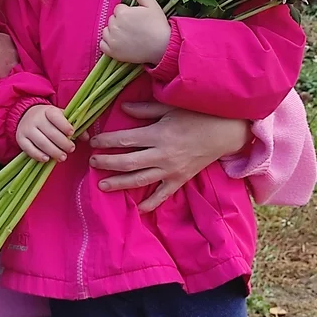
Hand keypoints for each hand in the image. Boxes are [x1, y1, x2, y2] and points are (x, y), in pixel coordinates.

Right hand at [17, 104, 75, 162]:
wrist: (26, 116)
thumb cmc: (48, 119)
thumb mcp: (60, 118)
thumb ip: (73, 126)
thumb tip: (86, 137)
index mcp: (47, 111)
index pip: (56, 117)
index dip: (64, 125)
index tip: (72, 133)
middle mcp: (36, 119)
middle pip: (50, 132)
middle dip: (63, 143)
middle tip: (71, 149)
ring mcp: (27, 129)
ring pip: (41, 142)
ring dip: (53, 151)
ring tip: (63, 157)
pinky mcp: (20, 139)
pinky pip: (29, 149)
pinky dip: (38, 155)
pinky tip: (47, 159)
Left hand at [89, 103, 250, 211]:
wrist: (225, 132)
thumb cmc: (197, 115)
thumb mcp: (169, 108)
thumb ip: (144, 109)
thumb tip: (122, 108)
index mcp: (157, 135)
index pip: (124, 140)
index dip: (106, 141)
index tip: (94, 140)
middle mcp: (162, 155)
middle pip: (127, 163)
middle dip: (107, 163)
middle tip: (92, 162)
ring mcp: (171, 170)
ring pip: (140, 181)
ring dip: (119, 183)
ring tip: (102, 185)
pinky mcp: (180, 180)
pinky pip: (162, 195)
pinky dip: (150, 203)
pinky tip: (138, 208)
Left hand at [100, 0, 170, 65]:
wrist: (163, 47)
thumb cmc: (158, 25)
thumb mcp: (152, 4)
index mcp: (122, 13)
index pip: (119, 9)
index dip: (128, 13)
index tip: (136, 19)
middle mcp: (114, 25)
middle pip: (112, 19)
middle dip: (121, 21)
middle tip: (134, 28)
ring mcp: (112, 40)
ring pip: (106, 30)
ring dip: (114, 31)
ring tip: (128, 36)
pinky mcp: (112, 52)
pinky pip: (103, 44)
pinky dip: (108, 43)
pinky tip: (119, 43)